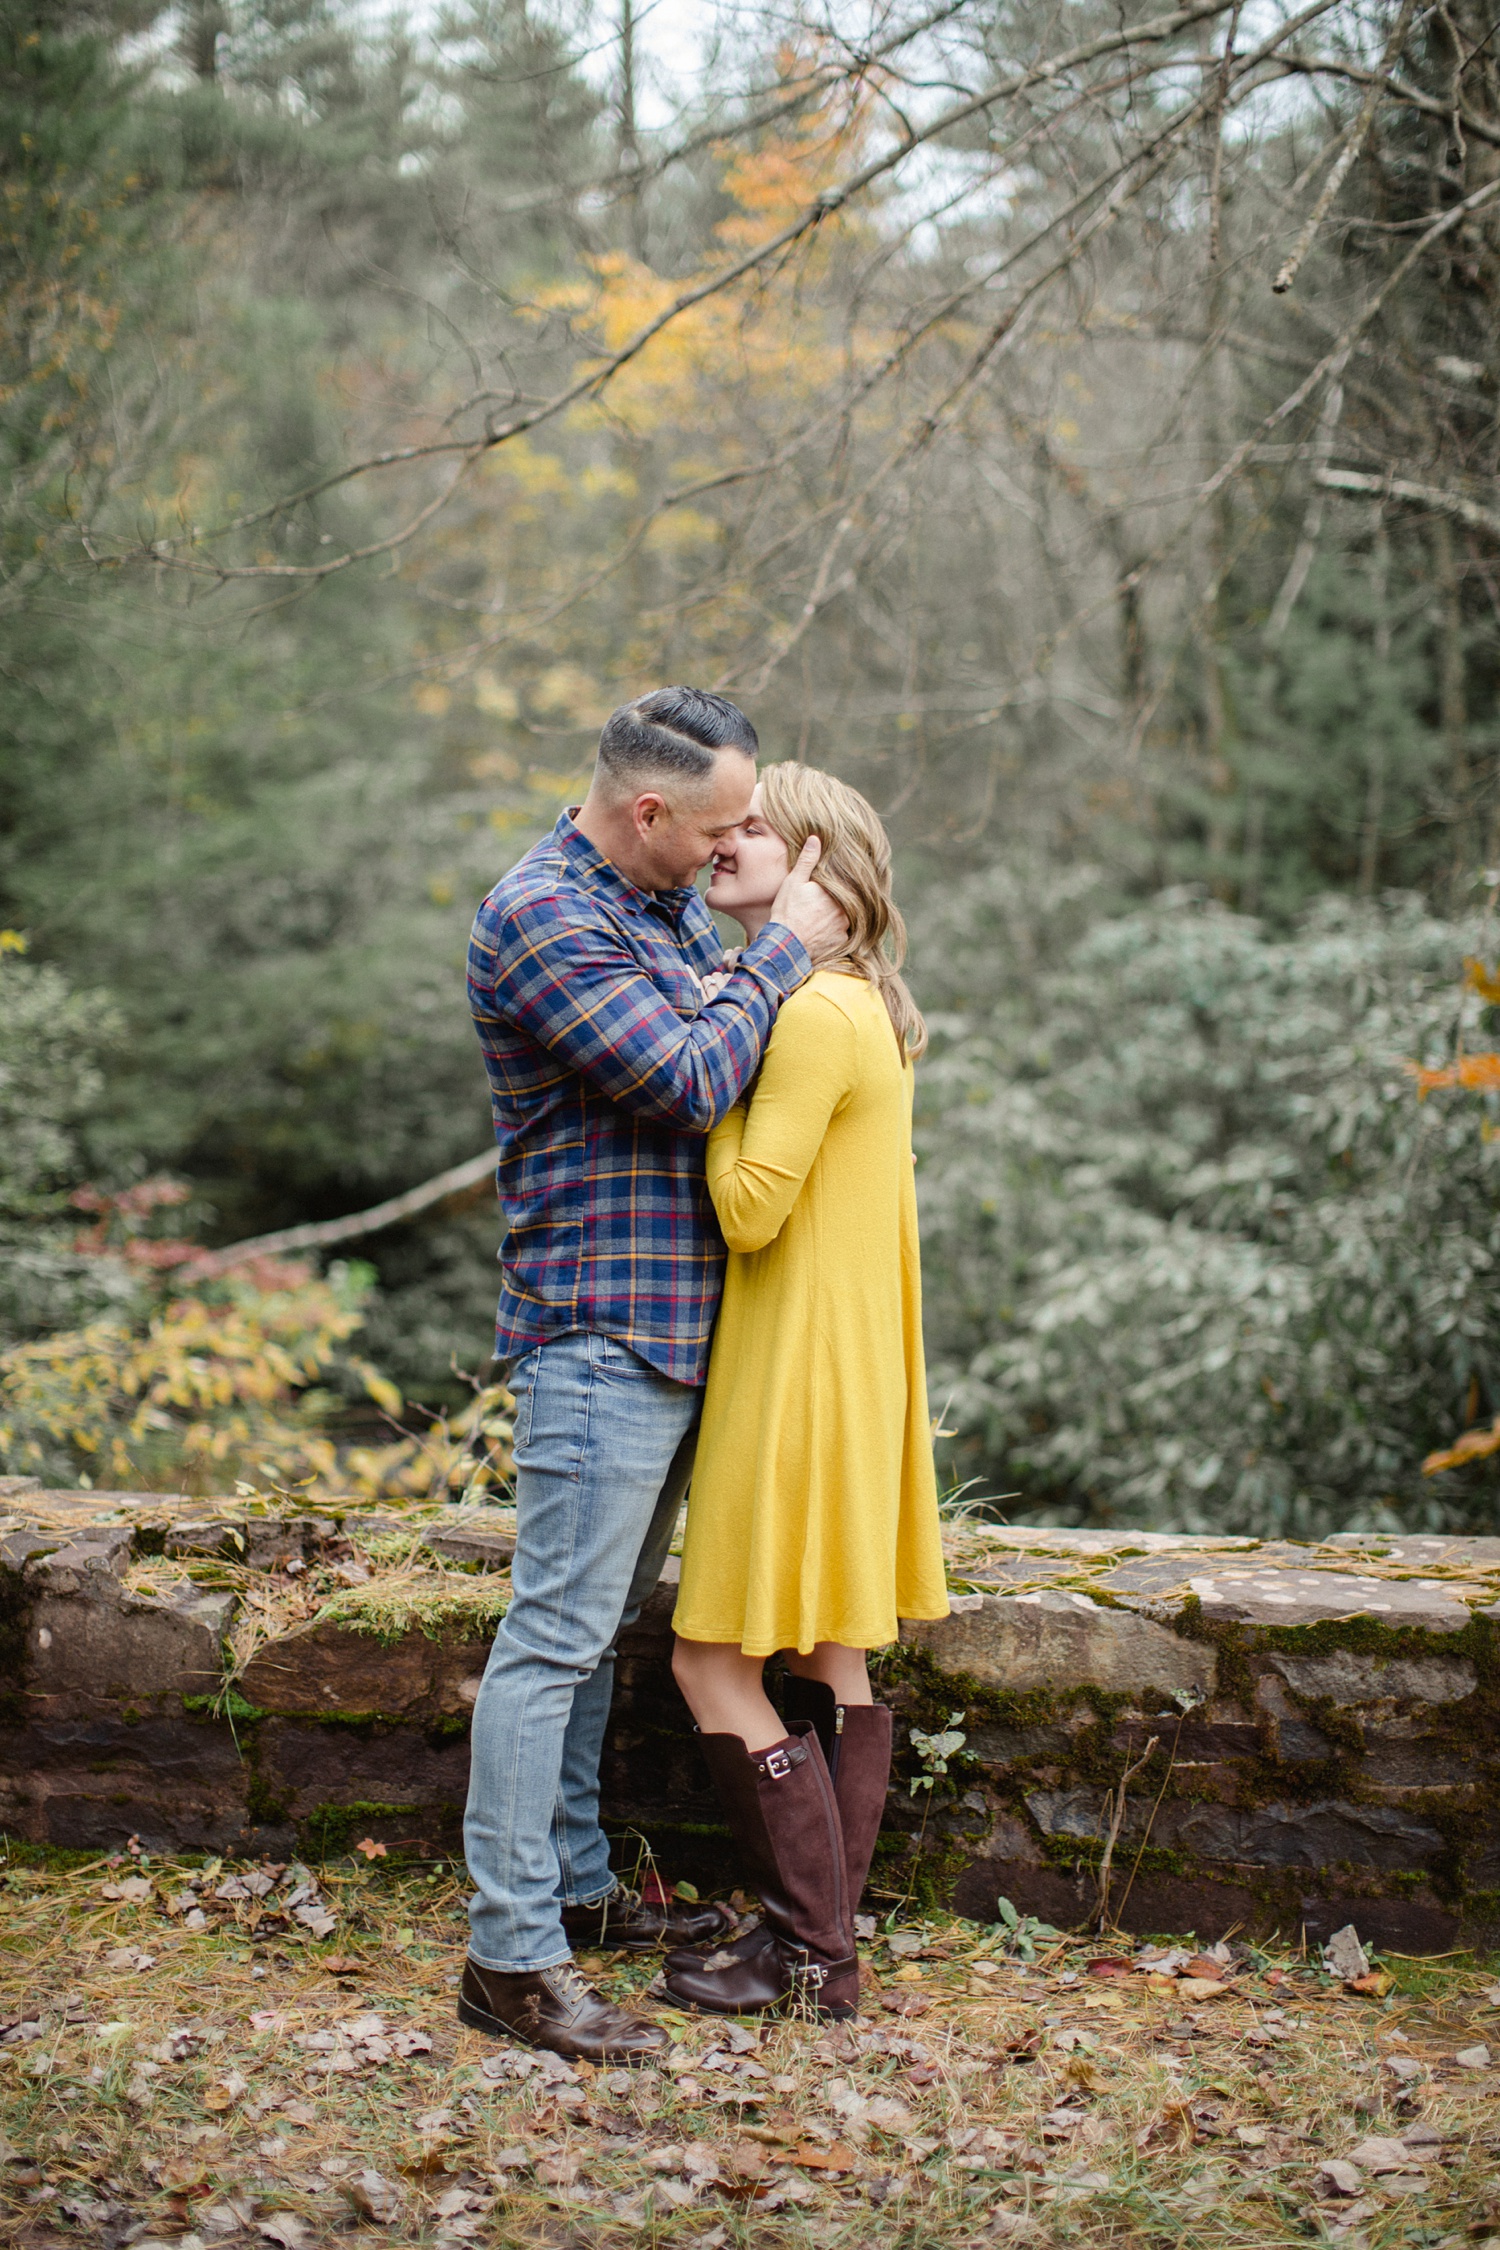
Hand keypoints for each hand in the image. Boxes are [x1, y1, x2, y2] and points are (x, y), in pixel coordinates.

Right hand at [767, 836, 847, 962]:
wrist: (785, 944)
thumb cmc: (788, 911)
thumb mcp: (794, 882)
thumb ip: (807, 860)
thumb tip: (815, 839)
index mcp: (836, 891)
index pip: (842, 883)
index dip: (835, 883)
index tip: (825, 886)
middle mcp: (845, 909)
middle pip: (845, 900)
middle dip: (836, 899)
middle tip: (820, 901)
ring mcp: (844, 927)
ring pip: (845, 916)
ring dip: (836, 915)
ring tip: (820, 916)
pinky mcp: (840, 942)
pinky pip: (841, 933)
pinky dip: (833, 931)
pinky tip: (821, 930)